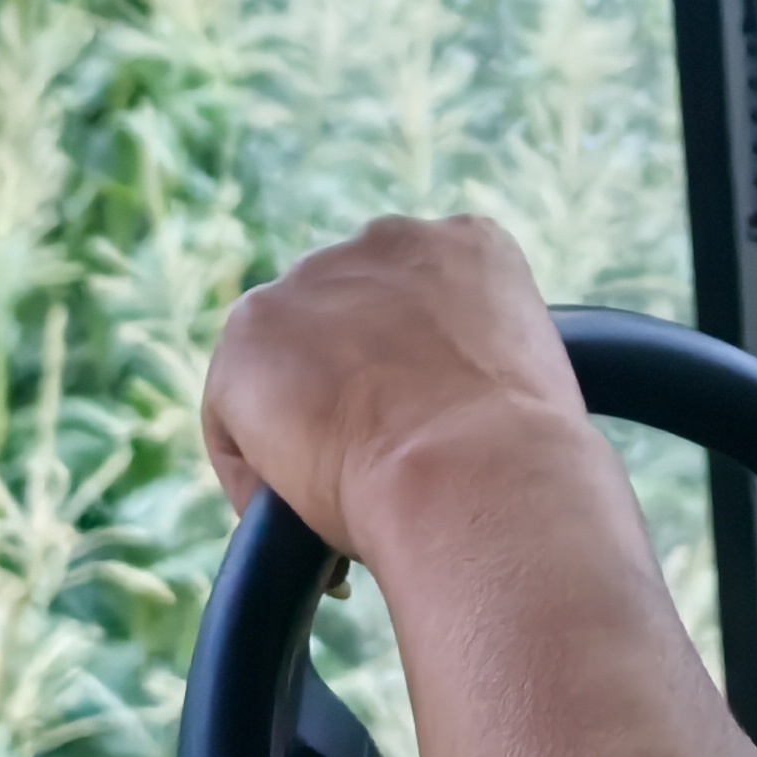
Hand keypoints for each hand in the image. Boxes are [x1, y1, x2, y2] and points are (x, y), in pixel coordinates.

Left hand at [201, 213, 596, 562]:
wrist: (478, 469)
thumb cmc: (520, 461)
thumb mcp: (518, 386)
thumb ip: (471, 369)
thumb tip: (437, 418)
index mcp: (467, 246)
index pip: (414, 302)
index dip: (411, 374)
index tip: (422, 434)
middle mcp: (386, 241)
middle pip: (343, 321)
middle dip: (351, 390)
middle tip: (379, 470)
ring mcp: (312, 281)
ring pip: (283, 369)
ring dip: (302, 432)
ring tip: (342, 502)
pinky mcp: (250, 334)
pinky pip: (236, 419)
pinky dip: (260, 478)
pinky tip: (303, 515)